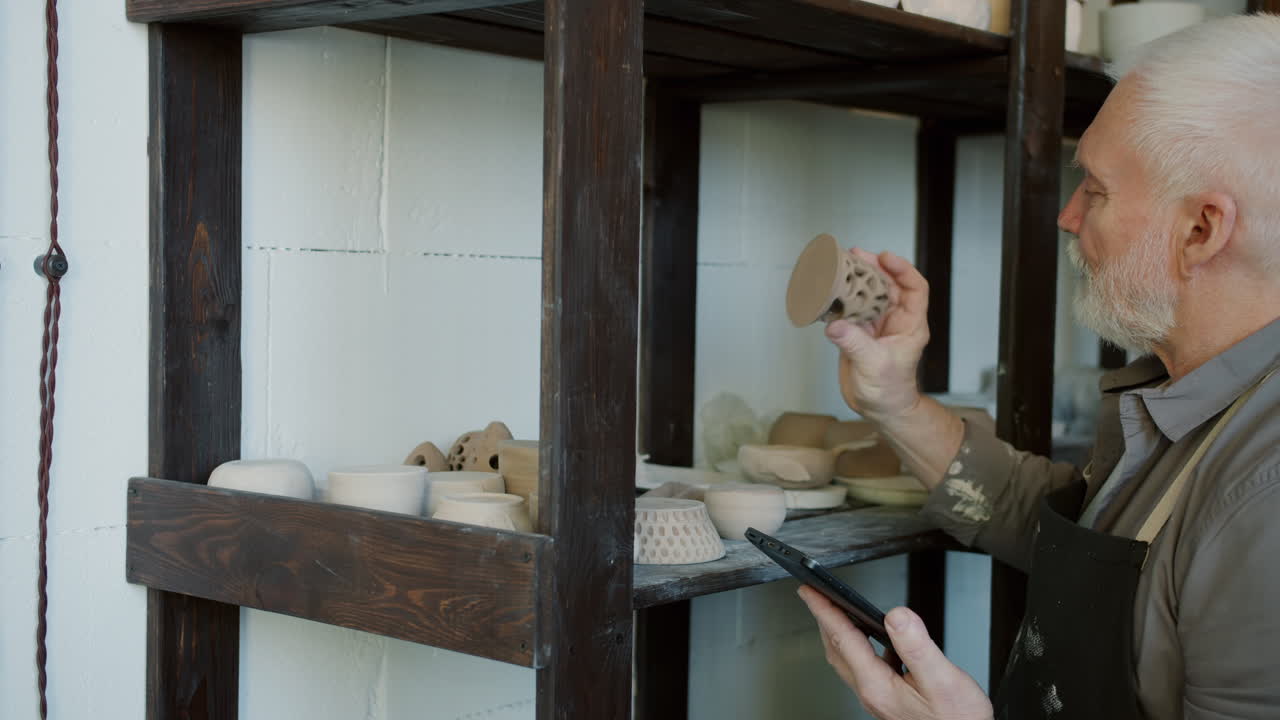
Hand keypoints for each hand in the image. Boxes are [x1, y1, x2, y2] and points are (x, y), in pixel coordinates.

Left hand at [798, 586, 992, 719]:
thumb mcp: (942, 680)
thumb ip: (917, 646)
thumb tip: (897, 616)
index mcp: (877, 686)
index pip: (843, 639)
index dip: (825, 611)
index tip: (810, 592)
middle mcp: (872, 693)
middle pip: (838, 649)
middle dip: (824, 619)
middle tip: (815, 596)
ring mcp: (879, 697)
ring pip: (848, 659)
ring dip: (839, 633)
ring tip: (837, 612)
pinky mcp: (889, 699)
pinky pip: (865, 666)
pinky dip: (862, 647)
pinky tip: (876, 640)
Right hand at [825, 250, 929, 421]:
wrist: (880, 409)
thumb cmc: (890, 391)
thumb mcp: (875, 365)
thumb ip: (854, 343)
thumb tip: (836, 325)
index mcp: (910, 325)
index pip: (915, 288)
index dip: (903, 269)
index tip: (885, 258)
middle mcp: (895, 321)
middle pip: (889, 285)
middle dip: (874, 267)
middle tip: (856, 254)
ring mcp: (876, 326)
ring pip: (869, 295)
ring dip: (856, 280)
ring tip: (841, 265)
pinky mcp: (859, 333)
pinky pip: (851, 310)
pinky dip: (840, 299)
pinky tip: (829, 291)